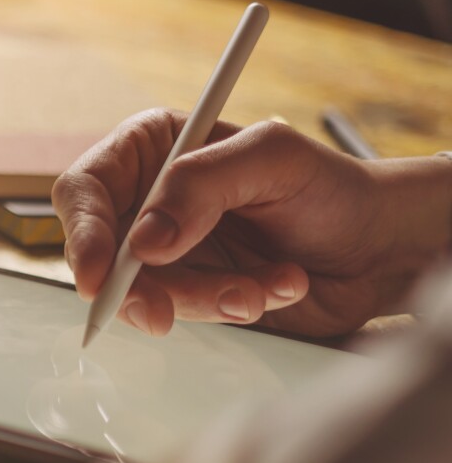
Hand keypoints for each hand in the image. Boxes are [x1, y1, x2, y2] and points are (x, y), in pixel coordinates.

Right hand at [53, 108, 451, 337]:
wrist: (379, 248)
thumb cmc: (332, 189)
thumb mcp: (272, 161)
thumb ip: (200, 186)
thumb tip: (143, 241)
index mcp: (153, 149)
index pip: (85, 190)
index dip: (82, 233)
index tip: (101, 274)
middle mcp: (149, 200)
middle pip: (99, 251)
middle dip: (136, 287)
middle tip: (166, 311)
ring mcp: (166, 250)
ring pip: (141, 291)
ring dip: (201, 298)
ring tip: (261, 284)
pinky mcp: (189, 291)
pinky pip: (179, 314)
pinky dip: (224, 309)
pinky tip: (268, 289)